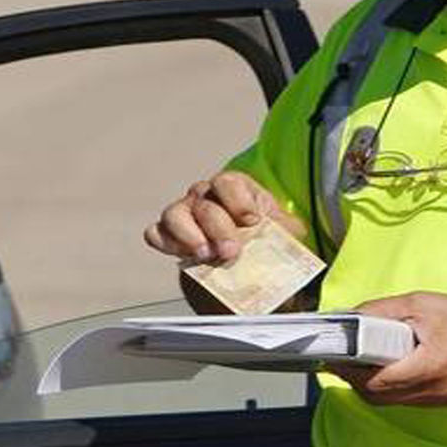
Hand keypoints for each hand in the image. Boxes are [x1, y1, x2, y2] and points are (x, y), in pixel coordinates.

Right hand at [143, 171, 304, 263]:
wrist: (248, 264)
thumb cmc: (267, 240)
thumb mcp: (285, 233)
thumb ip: (287, 232)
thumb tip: (290, 238)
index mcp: (235, 188)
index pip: (229, 182)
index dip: (239, 200)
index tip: (252, 221)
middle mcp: (205, 195)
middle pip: (205, 204)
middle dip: (218, 229)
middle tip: (231, 252)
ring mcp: (184, 214)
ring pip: (174, 214)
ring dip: (189, 235)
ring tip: (204, 255)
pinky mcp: (168, 235)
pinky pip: (156, 233)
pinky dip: (166, 243)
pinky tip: (183, 257)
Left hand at [326, 293, 446, 406]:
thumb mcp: (420, 303)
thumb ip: (382, 311)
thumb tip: (350, 317)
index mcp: (430, 367)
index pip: (376, 382)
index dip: (350, 372)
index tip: (332, 359)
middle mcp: (436, 391)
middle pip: (380, 397)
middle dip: (356, 380)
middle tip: (343, 359)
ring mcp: (443, 400)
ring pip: (393, 402)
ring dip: (373, 385)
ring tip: (363, 361)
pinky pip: (409, 400)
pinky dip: (393, 388)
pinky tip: (389, 367)